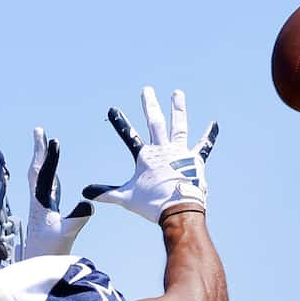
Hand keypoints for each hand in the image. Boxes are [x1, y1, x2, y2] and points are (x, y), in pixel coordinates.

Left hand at [16, 128, 94, 260]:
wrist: (38, 266)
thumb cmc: (49, 252)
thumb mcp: (67, 234)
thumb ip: (77, 218)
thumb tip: (89, 204)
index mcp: (41, 204)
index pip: (45, 174)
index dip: (50, 157)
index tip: (53, 140)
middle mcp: (37, 202)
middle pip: (37, 170)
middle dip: (39, 150)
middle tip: (39, 131)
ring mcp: (40, 207)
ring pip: (40, 178)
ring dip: (42, 161)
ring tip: (44, 147)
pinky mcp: (44, 215)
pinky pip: (46, 189)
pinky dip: (49, 177)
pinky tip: (53, 178)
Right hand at [81, 86, 216, 223]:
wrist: (178, 210)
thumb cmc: (151, 204)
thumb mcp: (126, 198)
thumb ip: (107, 193)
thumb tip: (85, 193)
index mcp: (146, 156)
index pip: (129, 135)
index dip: (120, 123)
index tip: (113, 109)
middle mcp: (163, 149)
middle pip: (155, 122)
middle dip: (150, 105)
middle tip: (147, 90)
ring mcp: (180, 153)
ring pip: (178, 126)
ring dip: (177, 108)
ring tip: (177, 93)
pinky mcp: (195, 161)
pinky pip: (203, 146)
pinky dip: (209, 136)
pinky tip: (214, 125)